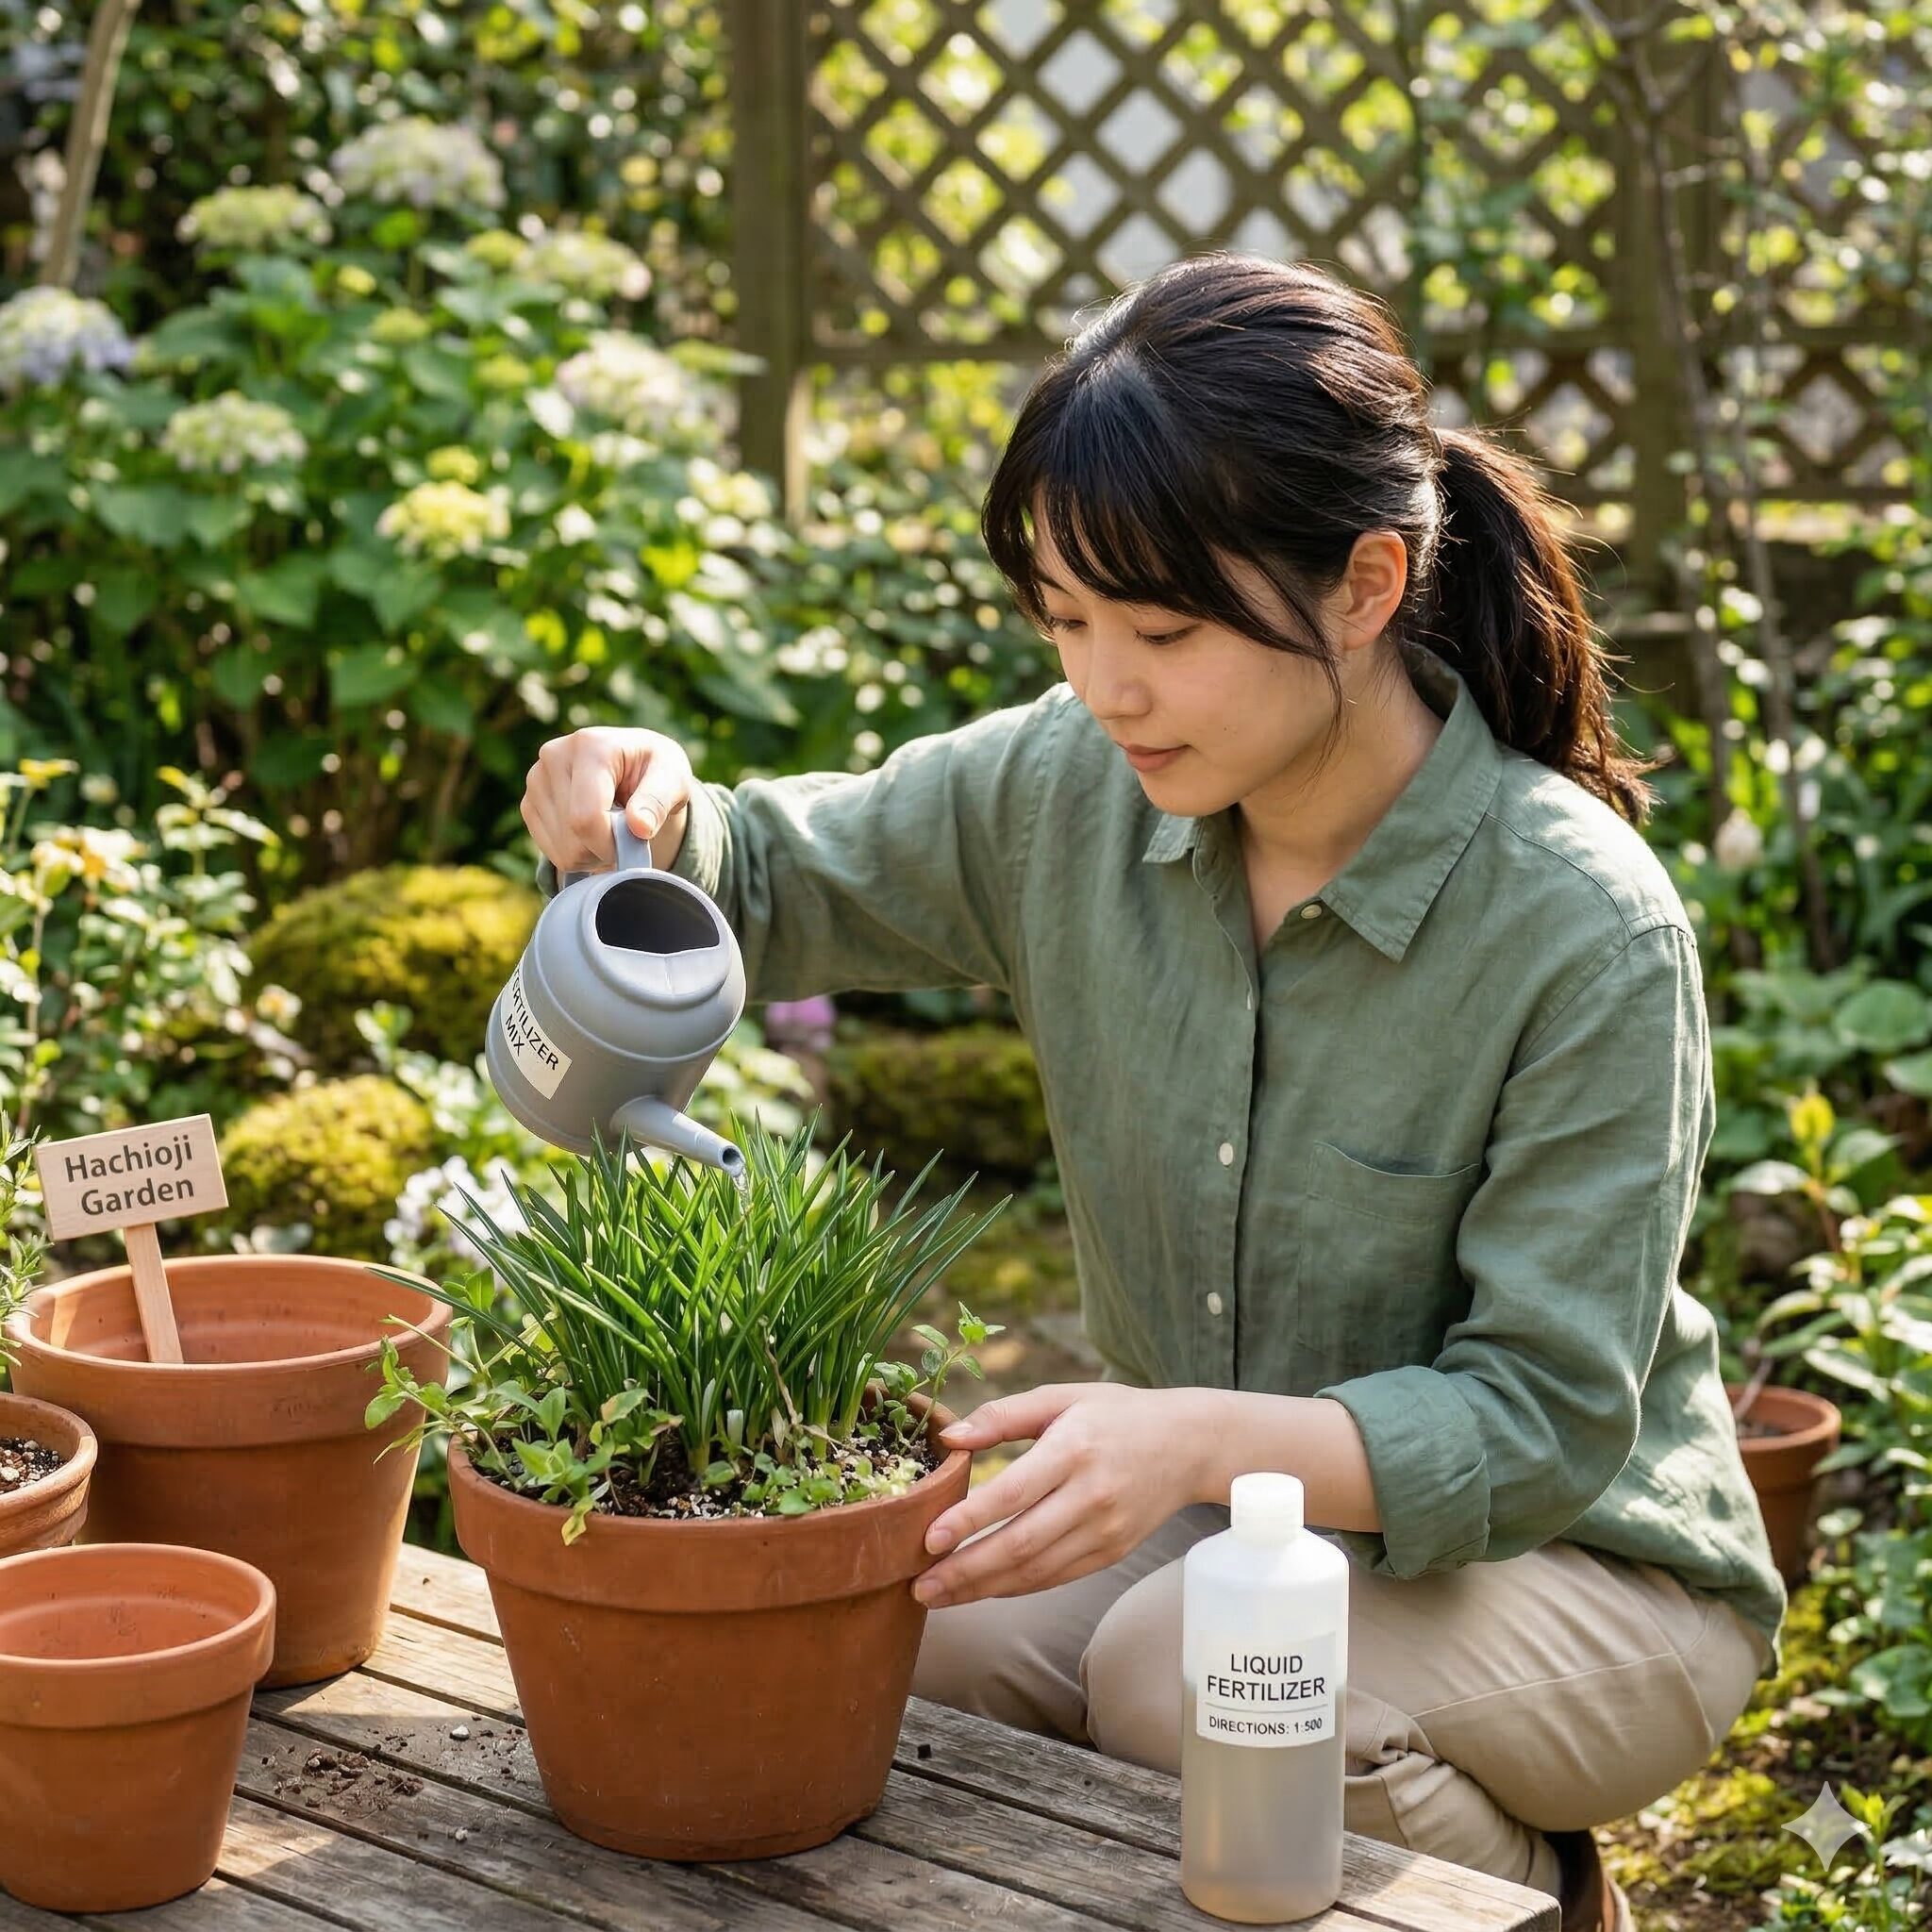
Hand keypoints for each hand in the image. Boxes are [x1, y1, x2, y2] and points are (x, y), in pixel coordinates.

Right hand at [521, 726, 693, 874]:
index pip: (585, 817)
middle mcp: (554, 756)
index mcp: (591, 746)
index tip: (634, 844)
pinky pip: (551, 851)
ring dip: (593, 854)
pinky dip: (577, 854)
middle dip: (605, 849)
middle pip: (573, 837)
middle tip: (627, 834)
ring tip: (611, 828)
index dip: (610, 844)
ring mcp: (536, 779)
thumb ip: (658, 801)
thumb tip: (639, 826)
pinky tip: (592, 832)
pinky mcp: (529, 802)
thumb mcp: (674, 779)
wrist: (635, 764)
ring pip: (562, 850)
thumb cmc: (657, 771)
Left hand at [913, 1384, 1210, 1608]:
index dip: (969, 1520)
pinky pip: (1056, 1577)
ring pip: (1036, 1571)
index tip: (928, 1538)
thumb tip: (949, 1437)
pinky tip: (981, 1590)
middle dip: (965, 1571)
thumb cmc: (1116, 1414)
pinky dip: (1015, 1588)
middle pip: (1021, 1543)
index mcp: (1074, 1449)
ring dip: (982, 1589)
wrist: (1188, 1444)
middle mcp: (1092, 1495)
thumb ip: (1003, 1415)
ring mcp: (1105, 1530)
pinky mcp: (1112, 1553)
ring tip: (937, 1595)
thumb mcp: (1062, 1398)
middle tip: (919, 1586)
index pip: (1014, 1492)